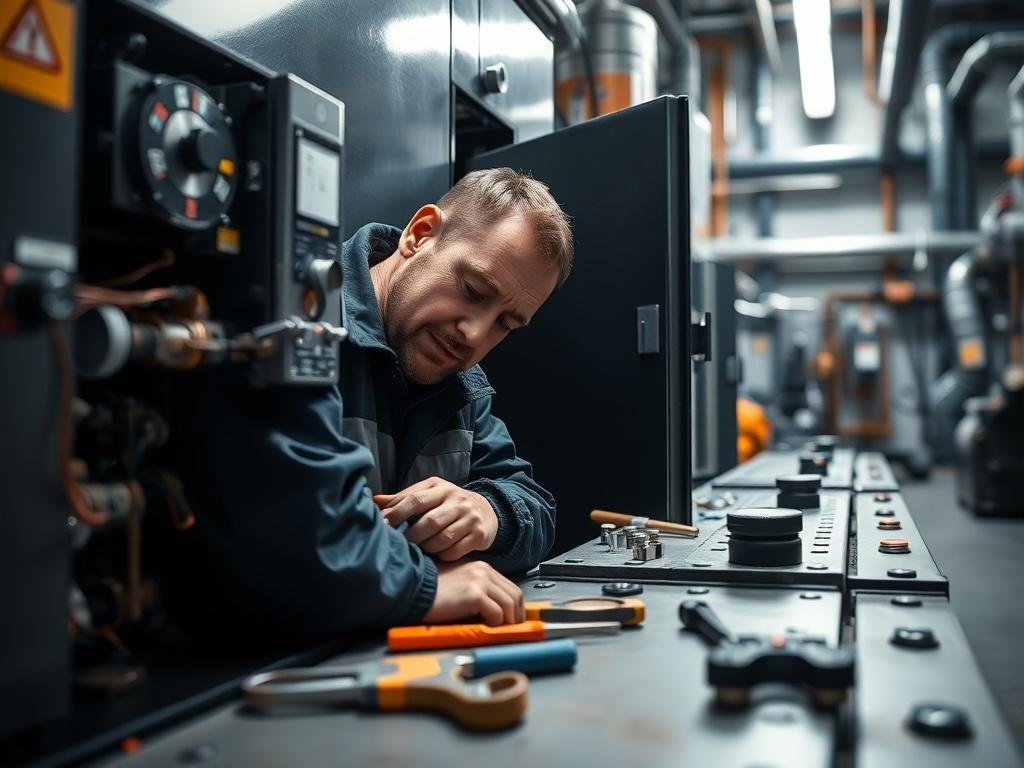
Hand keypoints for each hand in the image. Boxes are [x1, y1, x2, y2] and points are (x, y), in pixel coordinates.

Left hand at [374, 476, 498, 561]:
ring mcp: (470, 516)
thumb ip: (402, 499)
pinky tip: (437, 555)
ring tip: (419, 551)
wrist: (486, 511)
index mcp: (439, 487)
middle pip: (429, 521)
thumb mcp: (427, 495)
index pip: (414, 500)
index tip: (382, 527)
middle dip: (411, 537)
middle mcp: (456, 499)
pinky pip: (455, 551)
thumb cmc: (446, 505)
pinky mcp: (480, 534)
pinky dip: (442, 556)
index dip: (396, 514)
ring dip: (427, 548)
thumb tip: (373, 500)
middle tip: (400, 546)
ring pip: (442, 539)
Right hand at [423, 561, 523, 625]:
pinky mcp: (474, 594)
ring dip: (508, 622)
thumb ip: (477, 591)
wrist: (413, 591)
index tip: (512, 620)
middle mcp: (483, 571)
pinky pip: (497, 613)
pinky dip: (495, 624)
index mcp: (481, 568)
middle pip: (514, 595)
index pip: (509, 587)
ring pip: (509, 604)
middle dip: (516, 615)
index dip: (514, 606)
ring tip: (500, 632)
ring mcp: (480, 581)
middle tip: (511, 630)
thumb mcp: (459, 584)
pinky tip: (486, 628)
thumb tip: (494, 611)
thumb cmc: (431, 592)